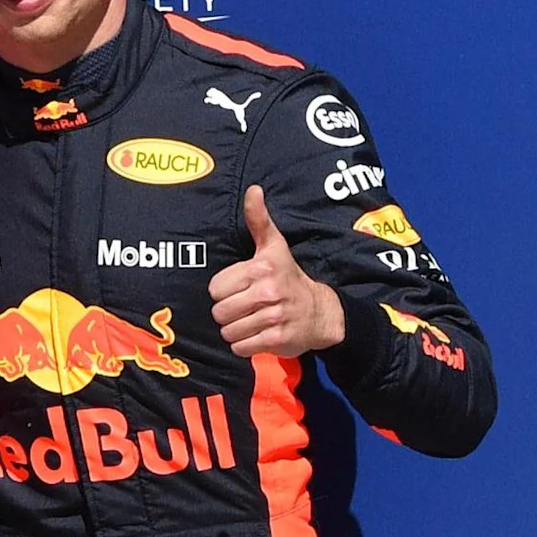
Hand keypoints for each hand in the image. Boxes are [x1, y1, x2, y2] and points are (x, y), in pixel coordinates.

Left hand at [208, 186, 346, 356]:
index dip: (224, 291)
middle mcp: (268, 292)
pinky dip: (244, 344)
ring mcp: (273, 317)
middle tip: (244, 307)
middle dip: (227, 312)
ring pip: (228, 331)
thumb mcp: (274, 246)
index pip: (215, 288)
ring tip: (250, 320)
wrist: (320, 312)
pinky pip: (240, 347)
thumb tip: (253, 190)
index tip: (239, 288)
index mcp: (261, 268)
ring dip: (235, 330)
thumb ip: (258, 220)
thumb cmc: (288, 277)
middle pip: (219, 311)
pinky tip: (257, 334)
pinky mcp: (276, 340)